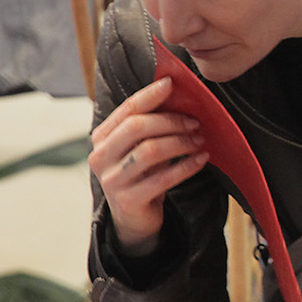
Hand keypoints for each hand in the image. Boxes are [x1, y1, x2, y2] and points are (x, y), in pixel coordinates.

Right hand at [87, 77, 206, 254]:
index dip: (150, 95)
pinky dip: (186, 166)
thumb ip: (149, 124)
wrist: (134, 218)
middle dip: (170, 121)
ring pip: (150, 151)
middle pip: (137, 127)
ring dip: (180, 142)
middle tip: (195, 121)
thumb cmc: (141, 174)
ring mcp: (112, 180)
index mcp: (101, 138)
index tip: (172, 83)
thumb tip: (175, 93)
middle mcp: (100, 157)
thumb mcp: (140, 147)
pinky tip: (201, 159)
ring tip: (200, 140)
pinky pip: (163, 178)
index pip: (126, 110)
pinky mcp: (128, 200)